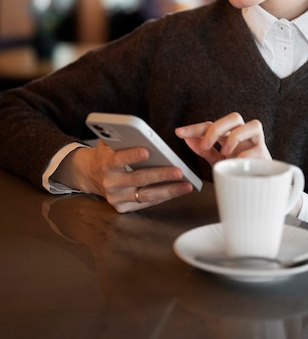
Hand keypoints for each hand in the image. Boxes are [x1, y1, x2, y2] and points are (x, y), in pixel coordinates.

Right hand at [52, 140, 192, 212]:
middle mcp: (110, 183)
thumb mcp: (107, 143)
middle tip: (179, 171)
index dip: (132, 155)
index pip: (119, 159)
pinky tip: (177, 190)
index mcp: (105, 164)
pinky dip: (163, 197)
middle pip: (138, 179)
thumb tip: (138, 130)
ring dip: (168, 190)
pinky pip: (146, 203)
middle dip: (161, 174)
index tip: (147, 151)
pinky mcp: (122, 208)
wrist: (90, 175)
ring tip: (186, 185)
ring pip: (146, 195)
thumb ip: (120, 138)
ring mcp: (116, 198)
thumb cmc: (106, 154)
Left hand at [175, 112, 270, 165]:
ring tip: (225, 153)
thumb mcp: (218, 161)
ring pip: (253, 125)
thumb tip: (188, 139)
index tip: (179, 133)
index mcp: (230, 135)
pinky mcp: (266, 156)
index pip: (212, 125)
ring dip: (235, 137)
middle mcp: (244, 135)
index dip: (195, 128)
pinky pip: (258, 149)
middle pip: (234, 117)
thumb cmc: (239, 171)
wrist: (259, 189)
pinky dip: (245, 155)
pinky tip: (238, 164)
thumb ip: (205, 150)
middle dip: (217, 129)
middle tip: (205, 145)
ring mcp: (257, 144)